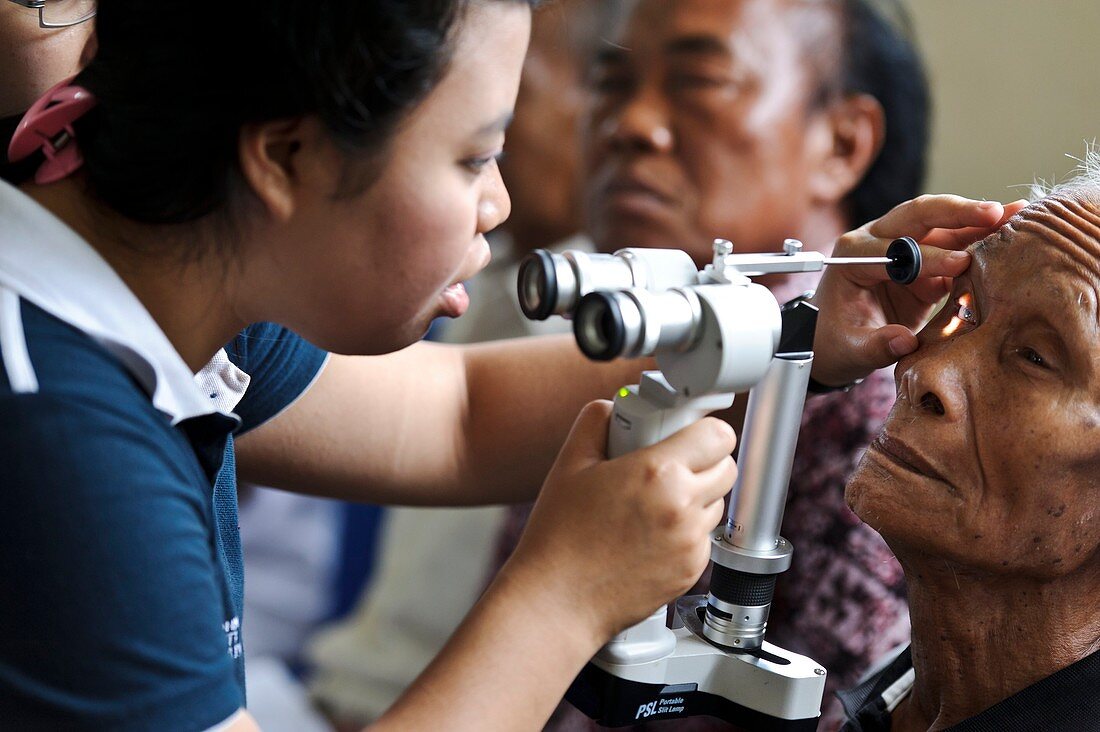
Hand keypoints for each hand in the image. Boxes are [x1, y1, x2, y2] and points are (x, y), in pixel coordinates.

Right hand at [507, 401, 736, 642]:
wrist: (558, 600)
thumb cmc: (559, 536)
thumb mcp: (569, 464)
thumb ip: (596, 422)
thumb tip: (614, 407)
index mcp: (656, 472)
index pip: (718, 435)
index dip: (704, 429)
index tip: (688, 432)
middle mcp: (682, 507)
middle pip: (726, 468)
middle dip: (703, 461)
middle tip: (669, 465)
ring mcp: (690, 543)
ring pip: (716, 503)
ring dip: (696, 497)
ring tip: (651, 504)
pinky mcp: (691, 572)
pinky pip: (703, 538)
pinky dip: (685, 532)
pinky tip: (648, 536)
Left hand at [810, 195, 1027, 386]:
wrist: (833, 340)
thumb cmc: (835, 342)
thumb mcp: (850, 350)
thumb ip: (875, 345)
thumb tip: (903, 343)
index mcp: (852, 257)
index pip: (892, 250)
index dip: (927, 257)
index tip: (960, 264)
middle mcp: (875, 241)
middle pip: (918, 216)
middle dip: (956, 213)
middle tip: (993, 213)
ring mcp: (902, 246)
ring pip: (941, 225)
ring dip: (978, 220)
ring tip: (1016, 213)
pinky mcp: (923, 261)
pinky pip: (955, 245)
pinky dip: (981, 239)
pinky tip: (1011, 232)